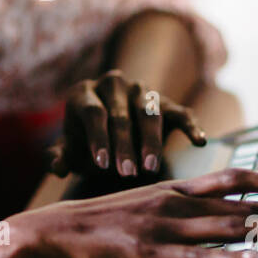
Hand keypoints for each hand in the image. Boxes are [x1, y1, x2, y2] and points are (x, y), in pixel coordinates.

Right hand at [7, 169, 257, 257]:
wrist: (44, 235)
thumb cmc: (87, 226)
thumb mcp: (133, 208)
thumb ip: (166, 210)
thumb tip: (196, 218)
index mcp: (169, 189)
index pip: (231, 178)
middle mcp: (171, 202)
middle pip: (241, 205)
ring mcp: (160, 227)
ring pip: (226, 229)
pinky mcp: (145, 254)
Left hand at [47, 69, 204, 180]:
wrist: (106, 127)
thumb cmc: (83, 141)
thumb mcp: (69, 149)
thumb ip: (59, 158)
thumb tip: (57, 167)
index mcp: (83, 93)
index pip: (93, 112)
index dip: (99, 137)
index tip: (103, 164)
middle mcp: (112, 84)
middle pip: (121, 113)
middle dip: (124, 145)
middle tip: (127, 173)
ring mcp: (140, 90)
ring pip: (149, 112)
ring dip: (151, 141)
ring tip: (150, 168)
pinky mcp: (165, 101)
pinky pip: (180, 112)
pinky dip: (191, 126)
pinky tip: (200, 142)